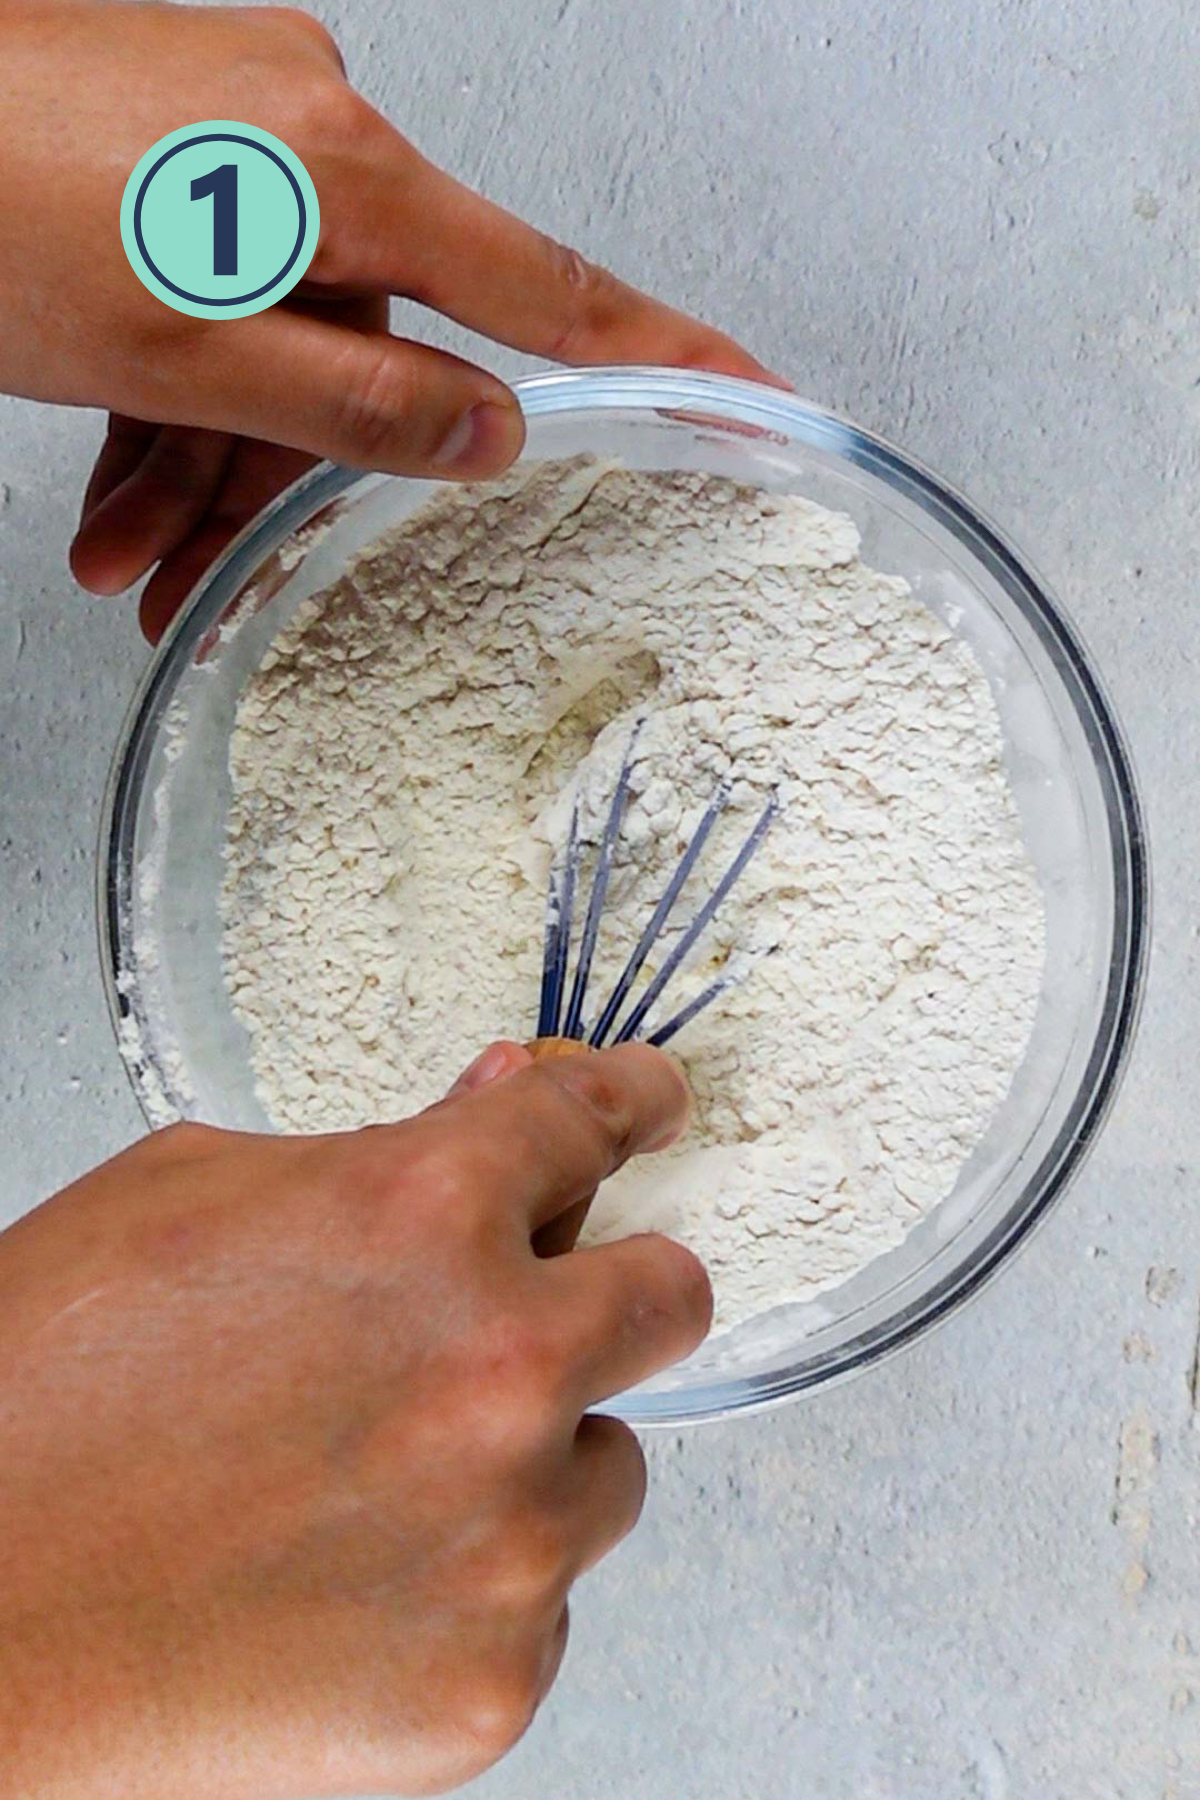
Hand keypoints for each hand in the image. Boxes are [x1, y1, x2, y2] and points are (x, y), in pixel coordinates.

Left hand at [0, 2, 776, 640]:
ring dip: (206, 459)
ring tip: (129, 547)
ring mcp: (236, 133)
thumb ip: (353, 400)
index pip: (542, 286)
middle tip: (211, 571)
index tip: (747, 392)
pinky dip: (174, 397)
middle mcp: (304, 132)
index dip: (654, 354)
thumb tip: (487, 432)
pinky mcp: (175, 147)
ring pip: (279, 337)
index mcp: (337, 170)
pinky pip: (218, 295)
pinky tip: (113, 485)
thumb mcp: (179, 349)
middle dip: (288, 476)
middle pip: (373, 344)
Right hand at [0, 1041, 708, 1798]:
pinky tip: (352, 1576)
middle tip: (538, 1314)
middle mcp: (498, 1366)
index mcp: (422, 1214)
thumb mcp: (184, 1201)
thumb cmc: (33, 1403)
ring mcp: (509, 1536)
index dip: (628, 1101)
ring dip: (534, 1455)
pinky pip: (542, 1601)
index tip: (647, 1108)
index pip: (593, 1117)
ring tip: (384, 1477)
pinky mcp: (494, 1680)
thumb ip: (367, 1152)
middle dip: (615, 1288)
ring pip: (608, 1463)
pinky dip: (474, 1583)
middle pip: (669, 1296)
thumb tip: (490, 1101)